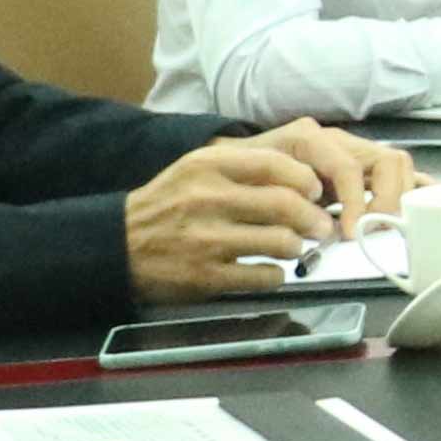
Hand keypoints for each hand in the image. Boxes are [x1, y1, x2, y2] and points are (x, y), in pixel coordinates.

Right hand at [121, 136, 341, 299]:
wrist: (118, 244)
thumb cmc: (169, 204)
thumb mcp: (197, 170)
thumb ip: (246, 168)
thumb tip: (306, 181)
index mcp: (208, 165)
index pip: (274, 164)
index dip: (305, 180)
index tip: (314, 191)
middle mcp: (207, 199)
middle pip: (286, 205)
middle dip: (314, 219)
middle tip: (321, 226)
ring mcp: (206, 240)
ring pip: (282, 242)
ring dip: (296, 247)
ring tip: (292, 246)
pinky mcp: (206, 276)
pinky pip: (265, 276)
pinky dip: (276, 275)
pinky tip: (269, 270)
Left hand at [254, 119, 420, 227]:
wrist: (232, 165)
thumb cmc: (242, 177)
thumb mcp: (255, 187)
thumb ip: (288, 204)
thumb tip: (325, 230)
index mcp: (310, 140)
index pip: (349, 167)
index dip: (357, 202)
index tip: (352, 234)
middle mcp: (338, 140)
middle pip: (387, 160)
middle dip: (388, 201)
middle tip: (376, 232)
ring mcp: (353, 151)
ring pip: (398, 164)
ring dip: (400, 198)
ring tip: (385, 228)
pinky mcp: (362, 166)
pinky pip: (396, 172)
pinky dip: (412, 189)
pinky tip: (417, 209)